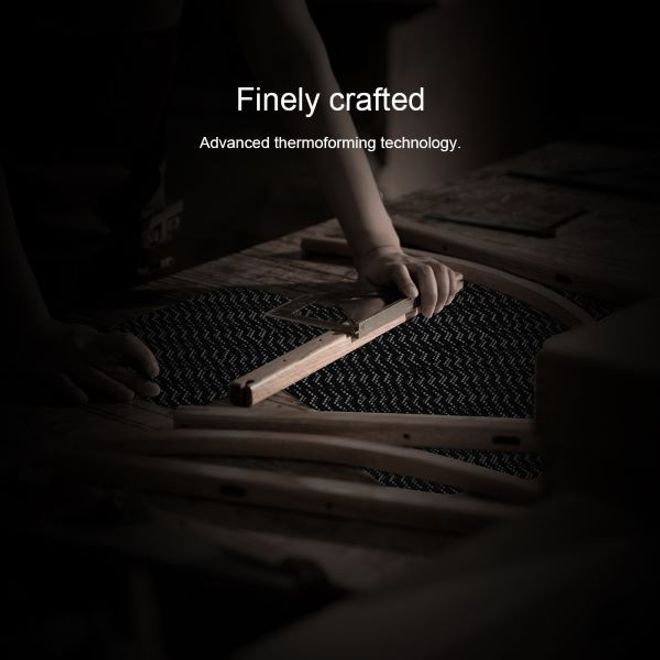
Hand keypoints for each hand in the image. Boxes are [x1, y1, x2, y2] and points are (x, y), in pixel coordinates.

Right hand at [11, 320, 160, 403]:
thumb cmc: (66, 337)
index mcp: (95, 340)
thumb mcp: (90, 336)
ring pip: (92, 375)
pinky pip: (62, 382)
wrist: (29, 332)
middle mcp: (85, 351)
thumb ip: (108, 350)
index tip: (153, 370)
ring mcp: (67, 362)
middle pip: (114, 366)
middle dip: (136, 379)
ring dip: (111, 386)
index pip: (126, 344)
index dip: (143, 355)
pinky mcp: (50, 372)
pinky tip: (83, 399)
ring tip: (129, 396)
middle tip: (155, 390)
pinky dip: (72, 389)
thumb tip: (135, 364)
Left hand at [356, 247, 463, 316]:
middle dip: (431, 294)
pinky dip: (452, 287)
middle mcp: (408, 262)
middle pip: (426, 271)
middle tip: (428, 313)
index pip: (400, 272)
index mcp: (389, 267)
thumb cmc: (372, 277)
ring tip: (438, 309)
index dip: (407, 283)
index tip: (413, 296)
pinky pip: (447, 272)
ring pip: (440, 269)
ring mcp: (422, 261)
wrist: (380, 256)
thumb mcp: (365, 289)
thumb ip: (370, 302)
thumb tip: (372, 320)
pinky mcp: (432, 264)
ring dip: (444, 291)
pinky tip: (448, 300)